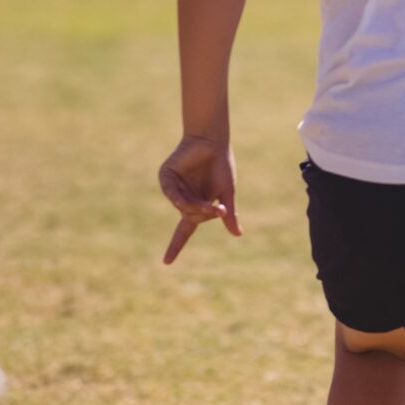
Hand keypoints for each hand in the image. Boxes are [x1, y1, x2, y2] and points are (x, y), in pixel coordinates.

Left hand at [157, 134, 238, 263]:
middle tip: (220, 209)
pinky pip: (172, 194)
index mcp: (195, 206)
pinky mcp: (166, 177)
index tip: (166, 262)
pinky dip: (181, 200)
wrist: (212, 141)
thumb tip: (238, 235)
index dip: (175, 246)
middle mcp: (182, 199)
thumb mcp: (227, 194)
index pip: (184, 231)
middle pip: (190, 217)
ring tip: (214, 204)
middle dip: (205, 216)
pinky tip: (191, 199)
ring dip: (197, 208)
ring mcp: (173, 188)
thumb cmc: (221, 166)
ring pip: (182, 207)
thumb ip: (228, 213)